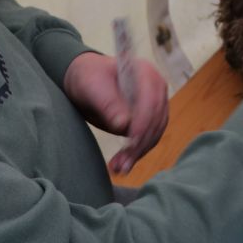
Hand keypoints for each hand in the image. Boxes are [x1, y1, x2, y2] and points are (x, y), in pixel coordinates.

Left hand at [63, 52, 169, 174]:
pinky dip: (137, 153)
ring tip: (119, 168)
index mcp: (145, 74)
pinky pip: (148, 139)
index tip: (131, 142)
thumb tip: (124, 125)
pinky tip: (122, 165)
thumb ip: (108, 104)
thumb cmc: (88, 78)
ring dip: (139, 153)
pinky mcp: (148, 120)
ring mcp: (154, 105)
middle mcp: (156, 89)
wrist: (86, 81)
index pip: (151, 101)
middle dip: (140, 144)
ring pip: (155, 133)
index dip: (143, 123)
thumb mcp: (93, 87)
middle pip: (156, 120)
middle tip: (122, 164)